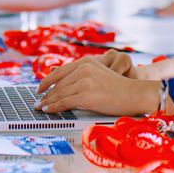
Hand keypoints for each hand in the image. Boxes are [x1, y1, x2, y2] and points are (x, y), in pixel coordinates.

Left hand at [36, 54, 155, 115]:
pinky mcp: (86, 95)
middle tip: (38, 102)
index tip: (40, 88)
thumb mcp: (100, 73)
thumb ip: (82, 74)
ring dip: (48, 102)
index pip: (61, 71)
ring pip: (60, 93)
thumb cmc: (119, 88)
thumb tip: (62, 82)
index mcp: (86, 62)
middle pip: (59, 84)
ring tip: (41, 107)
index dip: (47, 81)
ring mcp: (85, 82)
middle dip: (47, 94)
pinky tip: (48, 110)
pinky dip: (54, 107)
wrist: (135, 94)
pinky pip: (65, 102)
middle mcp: (84, 69)